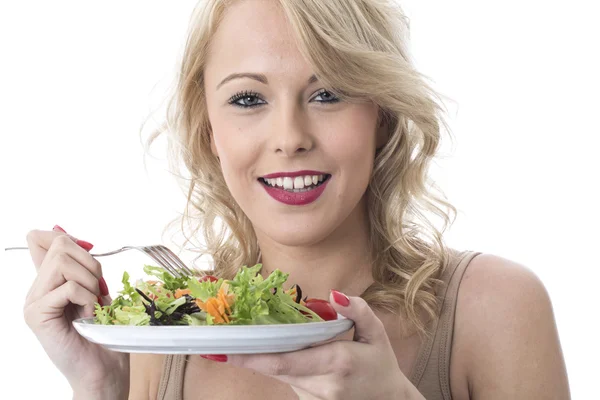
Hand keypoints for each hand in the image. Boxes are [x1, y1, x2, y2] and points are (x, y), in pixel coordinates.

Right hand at [23, 226, 128, 397]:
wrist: (103, 370)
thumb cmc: (103, 333)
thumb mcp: (96, 291)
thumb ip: (83, 267)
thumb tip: (72, 236)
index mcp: (48, 281)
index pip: (40, 239)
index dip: (66, 237)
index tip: (87, 254)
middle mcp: (36, 289)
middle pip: (60, 245)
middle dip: (91, 263)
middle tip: (97, 291)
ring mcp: (33, 302)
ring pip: (63, 262)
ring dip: (90, 282)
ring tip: (92, 305)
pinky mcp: (37, 314)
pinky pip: (69, 287)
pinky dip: (87, 298)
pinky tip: (87, 316)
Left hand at [225, 290, 413, 399]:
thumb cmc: (380, 364)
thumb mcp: (377, 333)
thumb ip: (358, 311)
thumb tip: (333, 294)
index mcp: (337, 362)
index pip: (285, 361)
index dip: (253, 356)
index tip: (226, 350)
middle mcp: (321, 384)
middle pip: (273, 369)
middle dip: (244, 356)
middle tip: (215, 344)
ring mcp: (312, 396)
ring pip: (277, 374)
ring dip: (256, 359)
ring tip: (231, 344)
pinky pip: (284, 379)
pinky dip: (272, 365)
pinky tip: (260, 353)